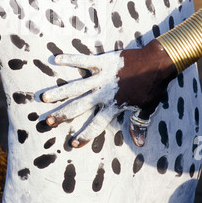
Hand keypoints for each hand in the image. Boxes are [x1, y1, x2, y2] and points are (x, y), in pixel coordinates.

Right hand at [43, 40, 175, 147]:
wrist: (157, 62)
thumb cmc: (153, 86)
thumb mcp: (147, 108)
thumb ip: (139, 123)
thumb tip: (139, 142)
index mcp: (114, 106)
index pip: (97, 124)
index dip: (85, 135)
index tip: (73, 143)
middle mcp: (104, 93)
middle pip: (80, 107)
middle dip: (63, 115)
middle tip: (48, 121)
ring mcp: (102, 77)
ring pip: (76, 87)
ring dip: (60, 92)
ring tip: (44, 97)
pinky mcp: (103, 62)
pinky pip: (83, 61)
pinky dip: (70, 60)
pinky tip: (57, 59)